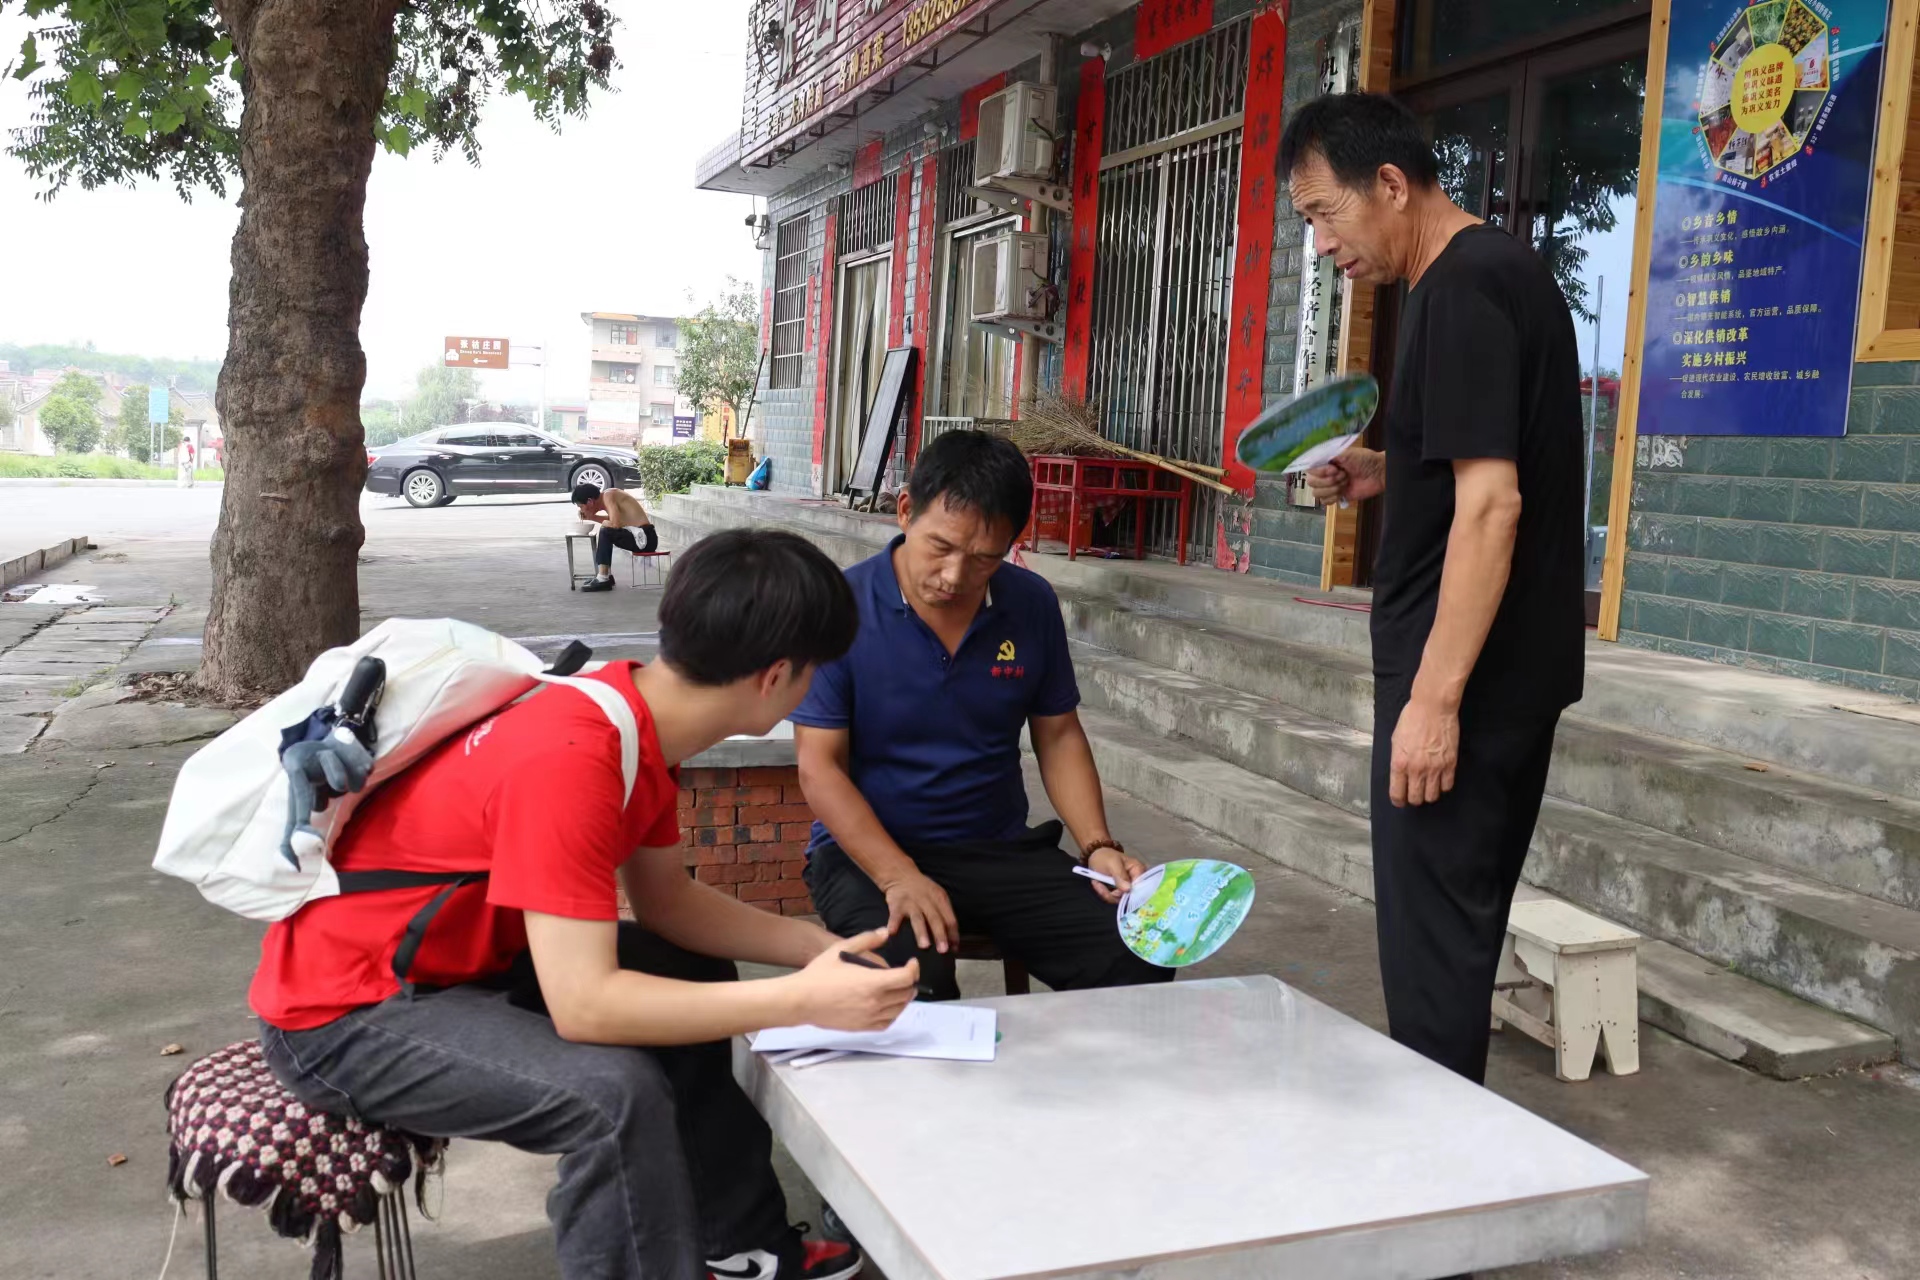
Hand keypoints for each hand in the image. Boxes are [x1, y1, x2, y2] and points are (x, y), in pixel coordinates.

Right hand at [787, 929, 920, 1031]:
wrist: (801, 1000)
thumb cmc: (819, 974)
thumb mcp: (841, 949)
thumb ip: (867, 940)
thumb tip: (885, 932)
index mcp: (873, 982)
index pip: (907, 978)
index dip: (914, 969)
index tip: (911, 962)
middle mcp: (875, 1002)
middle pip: (907, 993)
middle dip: (911, 982)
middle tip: (906, 974)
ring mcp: (870, 1017)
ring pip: (899, 1009)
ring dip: (903, 997)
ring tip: (898, 988)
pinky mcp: (863, 1027)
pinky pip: (887, 1022)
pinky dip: (893, 1013)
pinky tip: (888, 1005)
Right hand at [880, 869, 957, 952]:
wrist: (901, 875)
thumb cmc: (922, 890)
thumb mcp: (936, 897)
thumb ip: (943, 915)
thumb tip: (952, 941)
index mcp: (940, 899)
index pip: (949, 918)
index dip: (953, 934)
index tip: (954, 949)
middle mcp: (927, 900)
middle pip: (935, 919)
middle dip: (940, 935)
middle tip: (943, 950)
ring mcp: (911, 902)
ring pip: (918, 918)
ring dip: (922, 932)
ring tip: (924, 946)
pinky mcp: (897, 904)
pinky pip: (895, 915)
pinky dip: (893, 924)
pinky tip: (892, 933)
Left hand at [1084, 846, 1144, 904]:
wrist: (1096, 857)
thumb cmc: (1105, 857)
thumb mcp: (1112, 864)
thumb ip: (1120, 876)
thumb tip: (1128, 889)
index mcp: (1138, 870)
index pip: (1139, 887)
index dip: (1126, 892)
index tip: (1112, 891)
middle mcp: (1137, 880)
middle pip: (1129, 896)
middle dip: (1112, 894)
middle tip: (1099, 885)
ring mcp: (1129, 887)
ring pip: (1121, 899)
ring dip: (1106, 893)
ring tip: (1097, 883)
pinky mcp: (1121, 892)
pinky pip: (1115, 899)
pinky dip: (1105, 893)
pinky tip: (1098, 884)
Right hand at [1306, 446, 1385, 505]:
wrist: (1378, 473)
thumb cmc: (1365, 460)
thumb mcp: (1346, 452)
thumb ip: (1328, 455)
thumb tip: (1312, 458)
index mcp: (1325, 461)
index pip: (1309, 469)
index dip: (1320, 471)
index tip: (1334, 468)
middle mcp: (1325, 473)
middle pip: (1311, 482)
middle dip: (1329, 481)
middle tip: (1344, 475)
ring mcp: (1330, 485)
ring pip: (1317, 494)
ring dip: (1332, 489)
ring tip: (1345, 482)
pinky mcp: (1336, 496)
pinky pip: (1324, 502)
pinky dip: (1333, 498)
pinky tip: (1343, 492)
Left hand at [1390, 697, 1459, 806]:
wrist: (1433, 707)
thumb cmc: (1412, 719)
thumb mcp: (1396, 740)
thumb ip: (1398, 760)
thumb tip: (1400, 774)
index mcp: (1399, 763)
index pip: (1397, 794)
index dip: (1398, 801)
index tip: (1400, 801)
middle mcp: (1416, 769)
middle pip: (1416, 799)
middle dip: (1414, 799)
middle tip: (1415, 793)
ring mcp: (1435, 768)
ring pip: (1432, 796)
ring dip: (1429, 794)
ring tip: (1428, 787)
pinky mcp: (1450, 764)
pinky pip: (1447, 786)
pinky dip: (1443, 786)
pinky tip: (1440, 779)